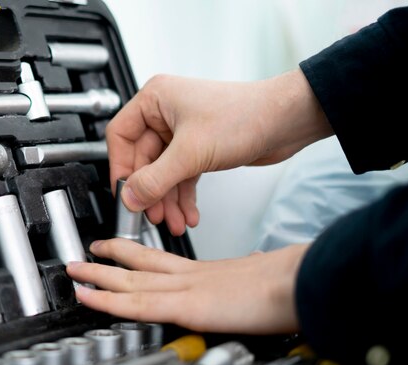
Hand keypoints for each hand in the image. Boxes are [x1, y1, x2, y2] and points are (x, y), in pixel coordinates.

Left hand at [67, 239, 309, 334]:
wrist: (299, 281)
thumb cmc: (286, 281)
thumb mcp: (260, 274)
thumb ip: (245, 275)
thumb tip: (249, 271)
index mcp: (207, 270)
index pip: (162, 259)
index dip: (136, 254)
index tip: (120, 249)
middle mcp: (190, 275)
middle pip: (141, 264)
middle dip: (110, 259)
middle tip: (87, 254)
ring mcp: (185, 288)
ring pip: (131, 282)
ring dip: (99, 277)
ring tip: (76, 273)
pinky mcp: (187, 305)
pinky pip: (138, 305)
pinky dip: (110, 302)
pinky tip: (91, 298)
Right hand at [107, 70, 331, 235]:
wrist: (287, 120)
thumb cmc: (245, 116)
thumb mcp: (191, 153)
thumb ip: (155, 179)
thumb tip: (130, 197)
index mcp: (155, 100)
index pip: (120, 136)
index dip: (120, 168)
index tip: (125, 194)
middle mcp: (166, 114)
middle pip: (143, 160)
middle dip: (150, 191)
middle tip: (153, 215)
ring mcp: (182, 132)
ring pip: (163, 172)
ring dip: (168, 199)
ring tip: (174, 221)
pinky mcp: (199, 148)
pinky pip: (181, 176)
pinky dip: (183, 196)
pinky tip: (188, 213)